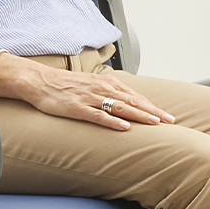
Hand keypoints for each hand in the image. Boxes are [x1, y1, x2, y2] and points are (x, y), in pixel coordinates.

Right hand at [0, 56, 175, 131]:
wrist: (39, 81)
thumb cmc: (65, 85)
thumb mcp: (91, 85)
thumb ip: (108, 93)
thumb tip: (125, 103)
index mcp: (107, 83)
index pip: (135, 96)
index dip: (152, 106)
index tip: (167, 116)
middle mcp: (101, 89)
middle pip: (132, 101)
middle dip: (153, 111)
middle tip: (170, 121)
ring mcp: (89, 98)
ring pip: (119, 107)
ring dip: (139, 115)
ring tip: (155, 123)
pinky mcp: (76, 108)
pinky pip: (97, 115)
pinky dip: (112, 121)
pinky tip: (124, 127)